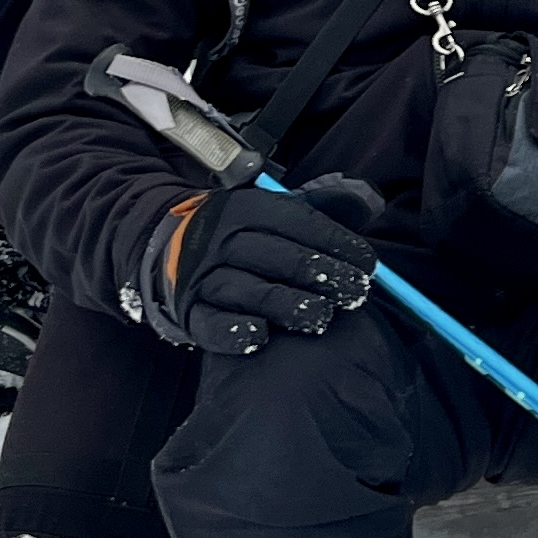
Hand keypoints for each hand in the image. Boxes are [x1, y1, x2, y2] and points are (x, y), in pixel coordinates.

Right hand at [138, 172, 384, 354]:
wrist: (168, 250)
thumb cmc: (243, 235)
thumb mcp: (276, 211)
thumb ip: (324, 204)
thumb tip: (370, 200)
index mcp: (247, 208)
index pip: (296, 222)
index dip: (336, 243)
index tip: (368, 265)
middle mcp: (221, 239)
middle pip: (275, 255)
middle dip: (320, 274)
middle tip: (355, 294)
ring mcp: (202, 276)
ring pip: (246, 289)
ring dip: (286, 304)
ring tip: (321, 317)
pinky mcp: (189, 312)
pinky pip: (210, 324)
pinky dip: (234, 332)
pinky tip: (260, 337)